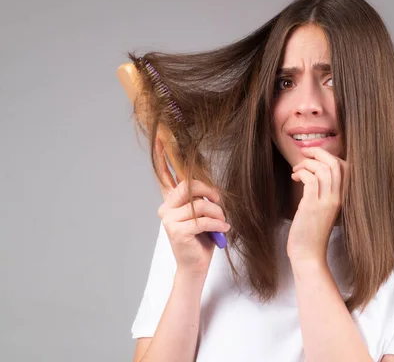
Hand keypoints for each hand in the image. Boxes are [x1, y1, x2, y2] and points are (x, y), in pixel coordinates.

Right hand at [154, 138, 229, 276]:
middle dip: (209, 192)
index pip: (165, 175)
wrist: (196, 265)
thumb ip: (203, 198)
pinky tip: (222, 230)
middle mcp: (166, 207)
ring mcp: (169, 219)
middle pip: (189, 185)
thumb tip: (213, 189)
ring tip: (222, 222)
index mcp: (171, 200)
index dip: (162, 156)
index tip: (161, 138)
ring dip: (217, 213)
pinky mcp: (177, 231)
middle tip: (220, 202)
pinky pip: (203, 219)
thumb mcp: (204, 214)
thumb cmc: (202, 238)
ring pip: (200, 204)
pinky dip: (218, 224)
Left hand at [287, 147, 348, 263]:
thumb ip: (323, 194)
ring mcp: (327, 202)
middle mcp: (338, 198)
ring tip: (296, 169)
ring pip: (324, 169)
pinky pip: (311, 179)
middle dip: (319, 152)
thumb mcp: (323, 211)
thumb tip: (314, 176)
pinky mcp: (312, 206)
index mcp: (342, 199)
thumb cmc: (312, 234)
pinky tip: (294, 177)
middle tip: (305, 152)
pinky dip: (301, 173)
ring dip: (307, 163)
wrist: (309, 255)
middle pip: (336, 164)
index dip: (330, 157)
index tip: (314, 156)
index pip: (345, 168)